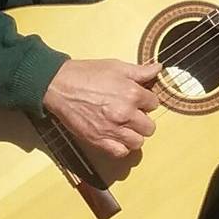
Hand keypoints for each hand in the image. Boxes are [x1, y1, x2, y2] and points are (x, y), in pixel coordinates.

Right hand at [42, 59, 161, 158]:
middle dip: (143, 120)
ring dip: (134, 135)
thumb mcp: (116, 66)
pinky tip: (117, 137)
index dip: (146, 101)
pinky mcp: (99, 140)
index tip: (139, 100)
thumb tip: (158, 69)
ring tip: (125, 127)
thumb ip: (140, 71)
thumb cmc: (87, 74)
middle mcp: (125, 114)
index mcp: (132, 94)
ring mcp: (112, 129)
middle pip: (149, 127)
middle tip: (133, 114)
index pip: (154, 103)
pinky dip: (121, 147)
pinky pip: (121, 152)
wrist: (60, 85)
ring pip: (138, 142)